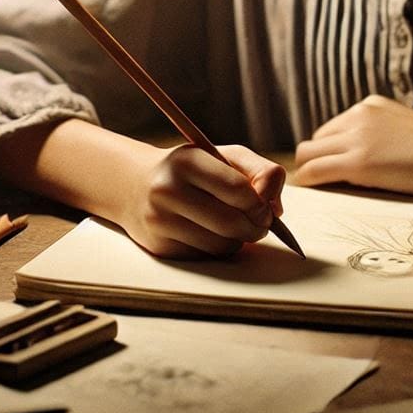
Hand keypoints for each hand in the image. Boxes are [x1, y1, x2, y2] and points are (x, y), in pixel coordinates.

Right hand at [122, 143, 286, 258]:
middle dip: (256, 227)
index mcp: (187, 161)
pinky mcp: (159, 247)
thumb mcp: (223, 155)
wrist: (136, 185)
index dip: (260, 203)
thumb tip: (276, 209)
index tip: (266, 207)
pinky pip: (206, 257)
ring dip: (239, 240)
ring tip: (235, 225)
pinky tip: (213, 233)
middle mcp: (168, 190)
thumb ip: (259, 171)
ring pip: (221, 245)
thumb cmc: (192, 169)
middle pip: (231, 223)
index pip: (236, 189)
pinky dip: (220, 249)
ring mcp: (161, 221)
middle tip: (262, 223)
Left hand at [294, 95, 412, 196]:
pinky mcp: (358, 162)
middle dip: (314, 162)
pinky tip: (313, 197)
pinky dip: (307, 184)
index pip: (333, 129)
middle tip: (320, 188)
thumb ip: (385, 134)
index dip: (329, 152)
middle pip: (316, 140)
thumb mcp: (408, 128)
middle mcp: (359, 115)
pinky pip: (315, 172)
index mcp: (371, 105)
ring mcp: (357, 137)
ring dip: (308, 173)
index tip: (331, 172)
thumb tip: (375, 156)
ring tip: (316, 195)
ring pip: (307, 154)